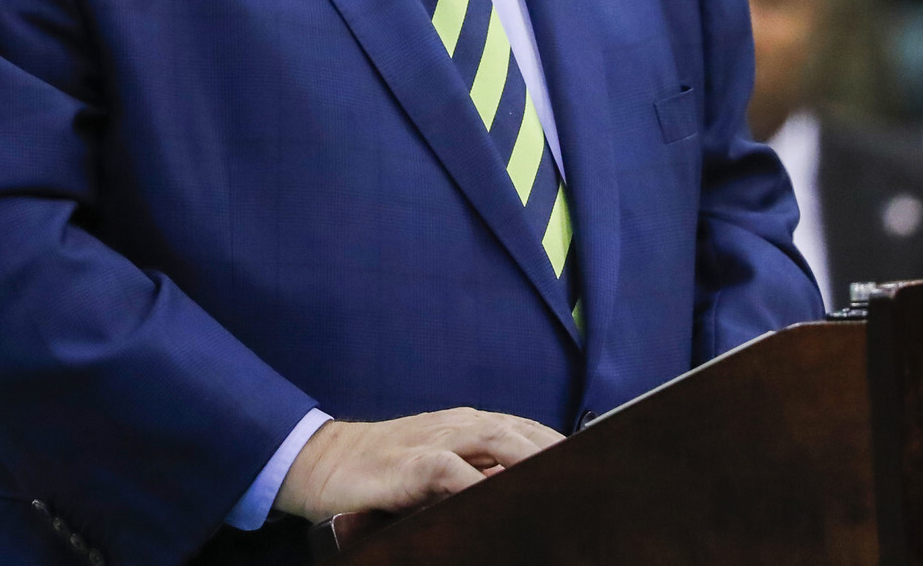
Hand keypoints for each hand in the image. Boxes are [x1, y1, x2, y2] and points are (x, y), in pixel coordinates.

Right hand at [273, 408, 562, 521]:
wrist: (326, 462)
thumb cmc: (388, 471)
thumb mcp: (441, 470)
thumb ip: (481, 475)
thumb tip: (525, 494)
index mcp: (471, 426)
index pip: (528, 430)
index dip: (560, 446)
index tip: (596, 464)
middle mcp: (459, 426)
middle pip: (520, 431)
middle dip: (556, 450)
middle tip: (590, 474)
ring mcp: (434, 440)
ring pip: (494, 440)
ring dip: (529, 458)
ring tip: (559, 479)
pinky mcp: (411, 463)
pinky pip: (450, 469)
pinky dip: (476, 481)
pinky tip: (496, 498)